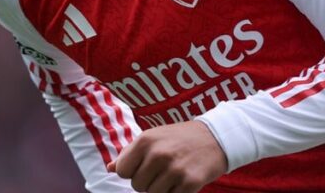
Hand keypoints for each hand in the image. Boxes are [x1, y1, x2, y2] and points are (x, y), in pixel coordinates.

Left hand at [106, 121, 227, 192]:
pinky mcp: (191, 182)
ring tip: (171, 175)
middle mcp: (158, 154)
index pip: (123, 171)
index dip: (131, 172)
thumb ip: (129, 153)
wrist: (215, 137)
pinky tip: (182, 180)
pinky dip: (175, 192)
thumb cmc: (177, 138)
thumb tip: (110, 168)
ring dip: (160, 189)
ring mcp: (175, 169)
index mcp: (145, 141)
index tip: (142, 167)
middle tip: (160, 171)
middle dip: (146, 182)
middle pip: (137, 186)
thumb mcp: (151, 137)